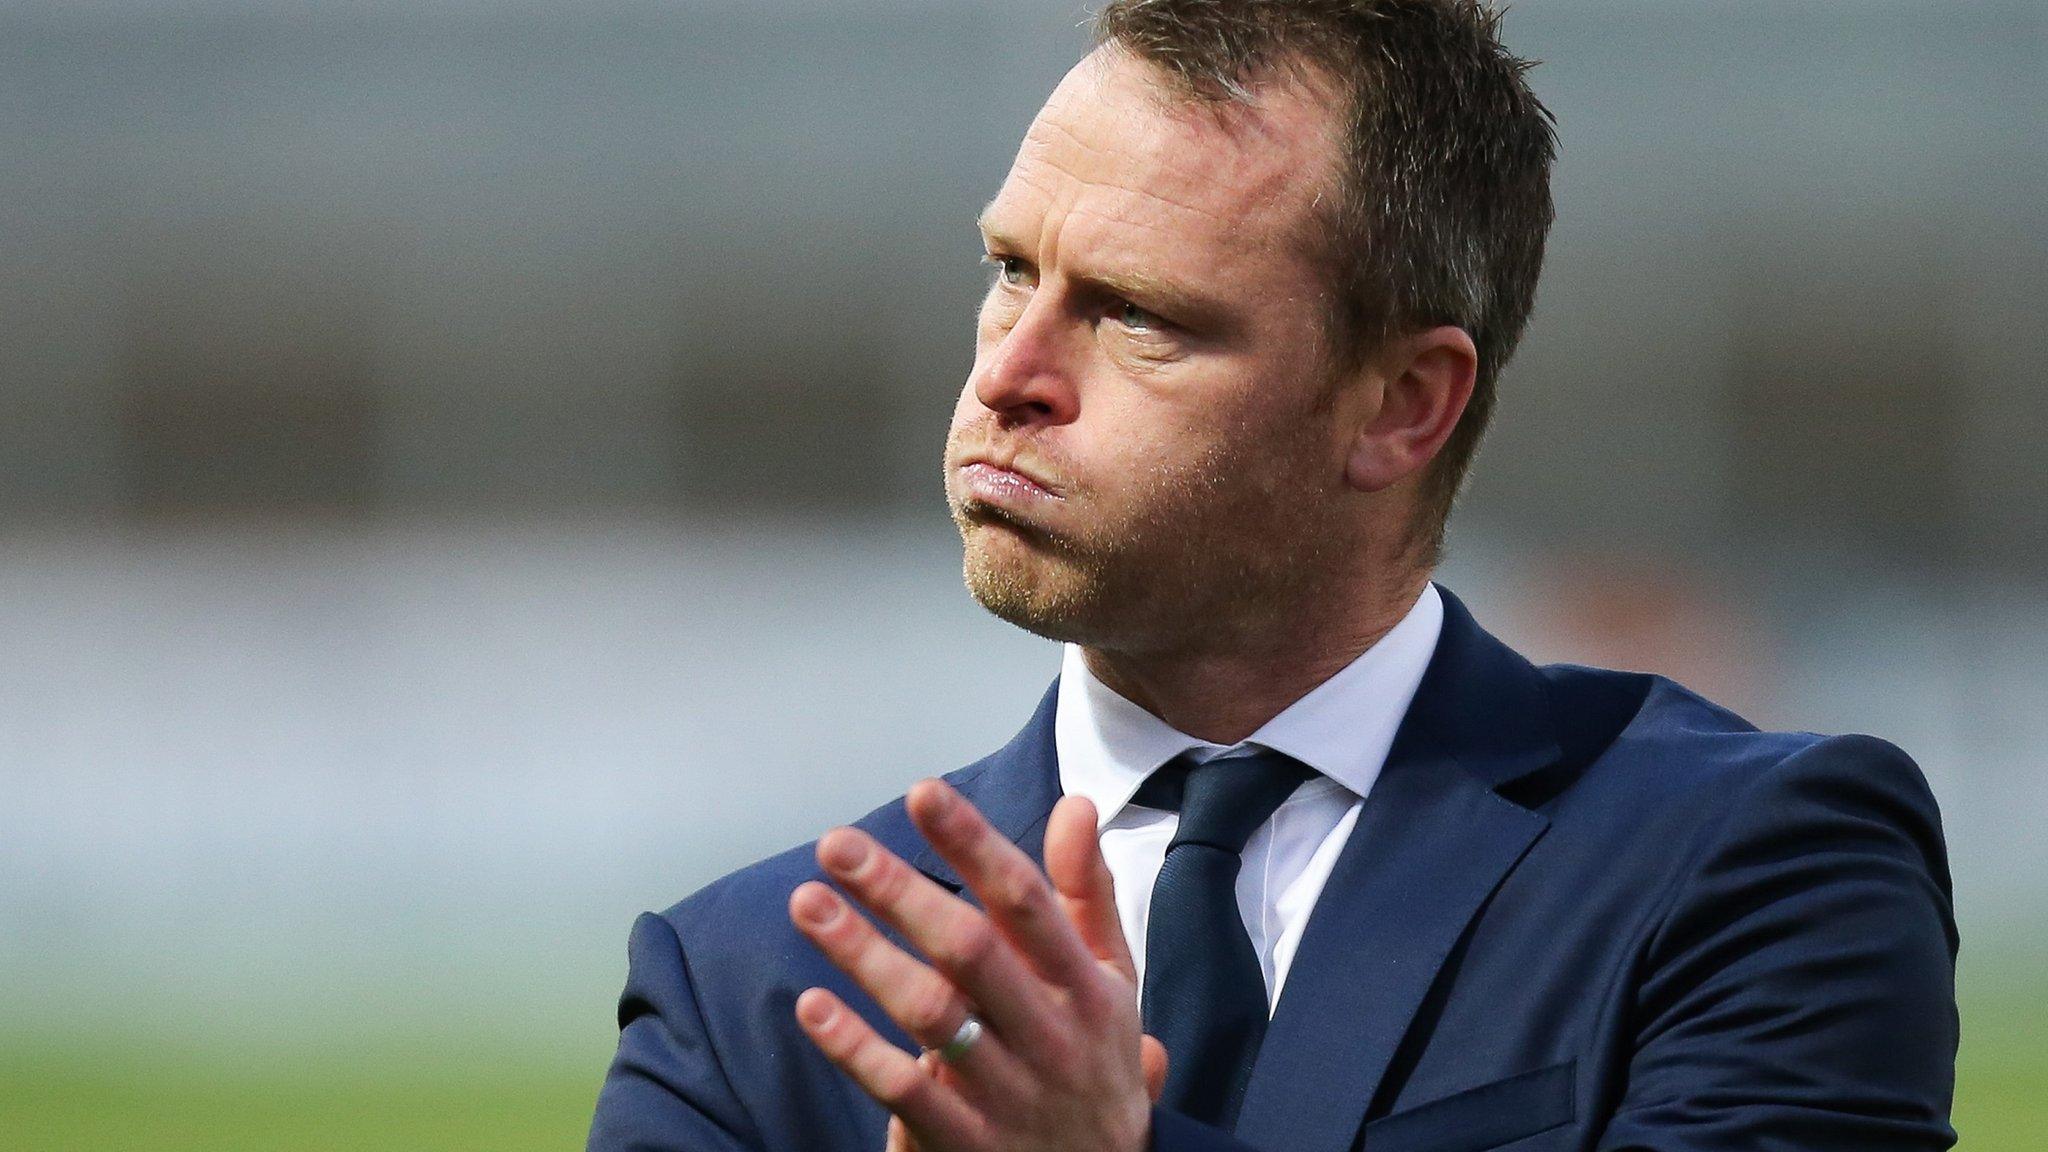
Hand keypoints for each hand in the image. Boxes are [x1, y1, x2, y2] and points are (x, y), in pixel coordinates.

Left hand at [787, 779, 1169, 1151]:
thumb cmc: (1096, 1063)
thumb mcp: (1113, 980)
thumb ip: (1085, 893)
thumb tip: (1073, 804)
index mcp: (1084, 985)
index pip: (1026, 901)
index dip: (974, 843)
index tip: (923, 793)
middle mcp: (1048, 1034)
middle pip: (970, 950)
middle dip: (900, 891)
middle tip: (838, 844)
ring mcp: (1005, 1092)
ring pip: (930, 1014)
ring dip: (863, 954)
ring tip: (808, 903)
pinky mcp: (963, 1142)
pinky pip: (904, 1091)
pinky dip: (855, 1048)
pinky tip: (813, 1004)